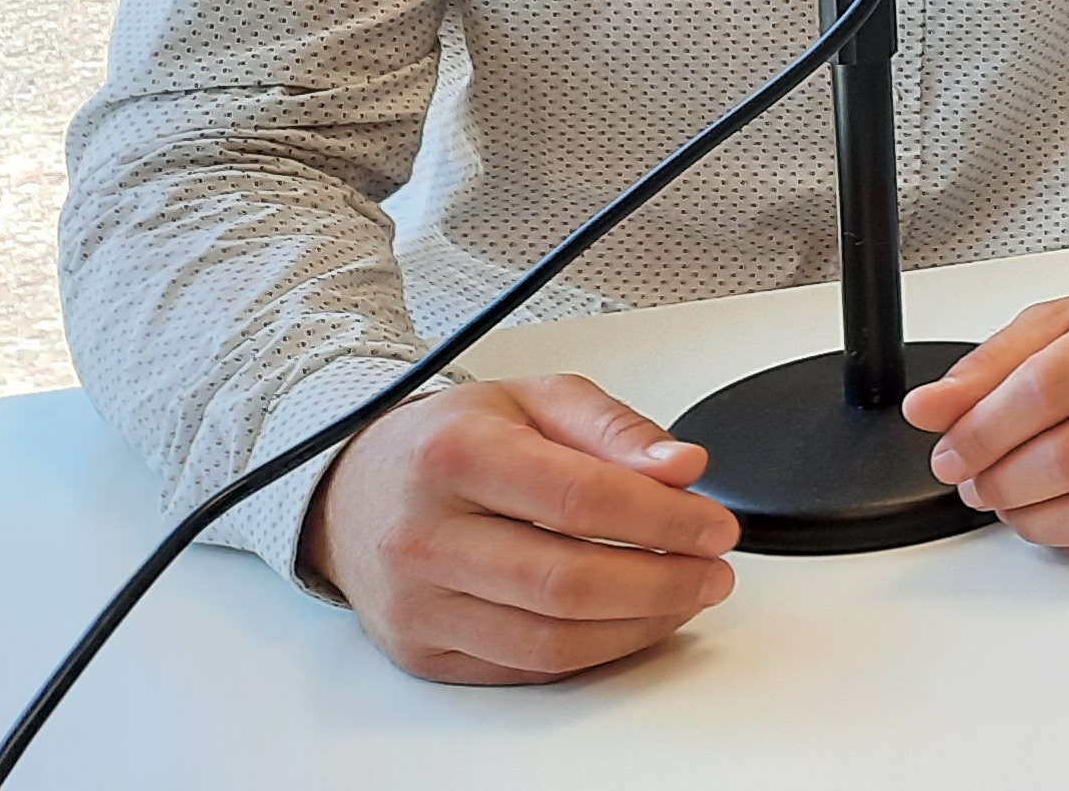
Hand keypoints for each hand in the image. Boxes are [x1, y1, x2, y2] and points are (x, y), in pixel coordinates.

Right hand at [304, 374, 738, 683]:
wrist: (353, 490)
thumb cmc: (448, 442)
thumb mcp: (533, 400)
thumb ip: (614, 428)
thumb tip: (683, 467)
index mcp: (454, 455)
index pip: (580, 499)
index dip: (663, 520)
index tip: (716, 527)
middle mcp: (424, 535)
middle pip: (568, 582)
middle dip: (664, 583)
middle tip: (713, 571)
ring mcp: (417, 603)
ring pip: (550, 640)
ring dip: (639, 625)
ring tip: (684, 597)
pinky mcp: (421, 650)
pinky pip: (526, 668)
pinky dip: (595, 650)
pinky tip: (631, 621)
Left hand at [899, 274, 1068, 568]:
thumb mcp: (1066, 319)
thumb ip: (991, 363)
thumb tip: (930, 410)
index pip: (1046, 389)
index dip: (982, 431)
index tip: (950, 450)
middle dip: (1000, 481)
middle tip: (975, 480)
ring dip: (1032, 521)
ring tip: (1011, 500)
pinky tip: (1059, 516)